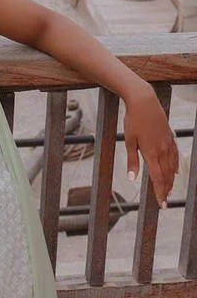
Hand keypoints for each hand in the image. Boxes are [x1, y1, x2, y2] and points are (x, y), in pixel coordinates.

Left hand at [123, 85, 178, 207]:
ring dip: (171, 180)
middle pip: (167, 175)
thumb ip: (131, 160)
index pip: (158, 178)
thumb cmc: (133, 120)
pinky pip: (175, 155)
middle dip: (166, 189)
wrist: (144, 101)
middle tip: (165, 200)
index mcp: (151, 153)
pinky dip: (176, 165)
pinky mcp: (170, 136)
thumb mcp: (129, 140)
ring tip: (169, 189)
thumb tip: (131, 178)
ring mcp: (168, 143)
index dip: (160, 192)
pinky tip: (176, 171)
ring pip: (172, 167)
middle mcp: (162, 150)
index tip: (161, 204)